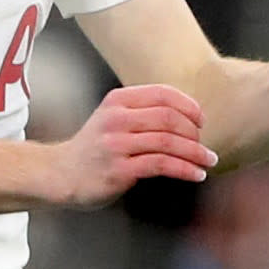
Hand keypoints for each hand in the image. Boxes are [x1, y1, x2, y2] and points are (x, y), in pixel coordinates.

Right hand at [46, 85, 216, 207]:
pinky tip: (196, 174)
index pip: (163, 94)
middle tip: (205, 145)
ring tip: (208, 160)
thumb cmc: (95, 148)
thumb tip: (189, 118)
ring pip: (169, 141)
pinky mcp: (119, 169)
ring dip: (196, 152)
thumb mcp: (113, 118)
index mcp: (118, 100)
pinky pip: (162, 165)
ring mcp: (116, 144)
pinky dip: (185, 169)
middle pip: (170, 117)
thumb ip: (143, 113)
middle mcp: (116, 118)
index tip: (201, 121)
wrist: (60, 174)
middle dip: (194, 132)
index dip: (189, 106)